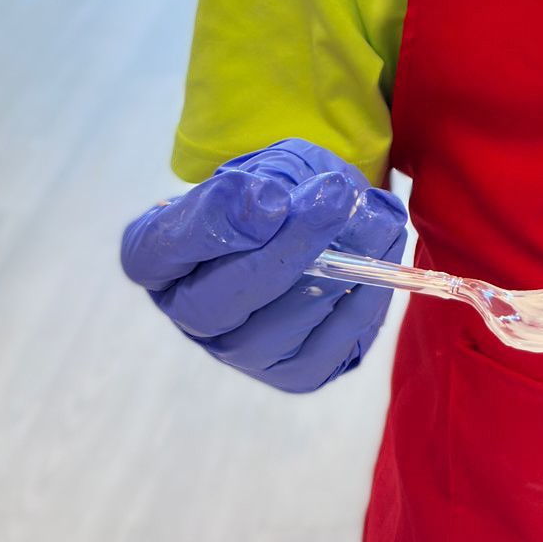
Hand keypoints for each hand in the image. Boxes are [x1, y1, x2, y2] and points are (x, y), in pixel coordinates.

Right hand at [120, 138, 408, 393]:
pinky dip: (365, 298)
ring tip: (377, 220)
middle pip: (222, 298)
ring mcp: (239, 351)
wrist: (317, 227)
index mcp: (158, 255)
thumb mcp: (268, 168)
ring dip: (338, 268)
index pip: (160, 248)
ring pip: (279, 326)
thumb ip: (265, 185)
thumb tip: (271, 207)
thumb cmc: (278, 192)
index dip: (215, 224)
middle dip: (288, 246)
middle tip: (336, 198)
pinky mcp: (295, 373)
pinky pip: (328, 346)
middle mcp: (188, 313)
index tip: (271, 195)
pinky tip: (384, 252)